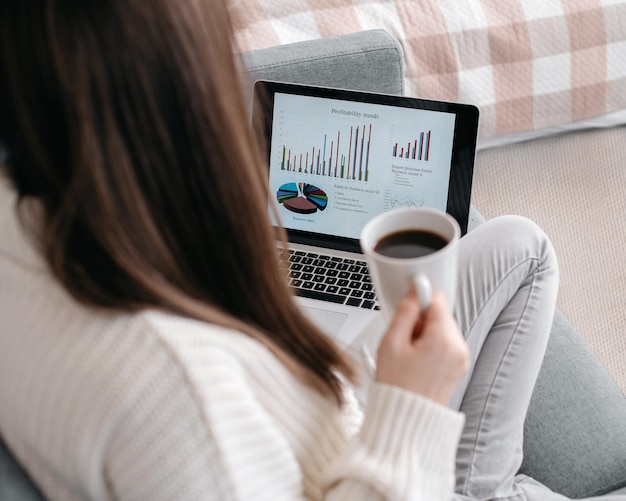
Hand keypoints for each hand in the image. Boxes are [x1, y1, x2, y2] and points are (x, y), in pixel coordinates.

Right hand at [375, 289, 468, 405]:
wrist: (405, 419)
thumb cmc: (396, 387)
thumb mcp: (391, 343)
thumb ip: (405, 312)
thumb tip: (415, 291)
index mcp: (444, 340)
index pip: (437, 300)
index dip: (417, 302)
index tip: (406, 311)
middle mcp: (458, 349)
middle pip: (441, 315)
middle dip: (421, 322)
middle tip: (403, 341)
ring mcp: (461, 360)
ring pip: (442, 330)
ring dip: (425, 334)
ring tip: (408, 354)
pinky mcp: (458, 368)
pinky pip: (446, 345)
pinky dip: (431, 347)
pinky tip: (416, 361)